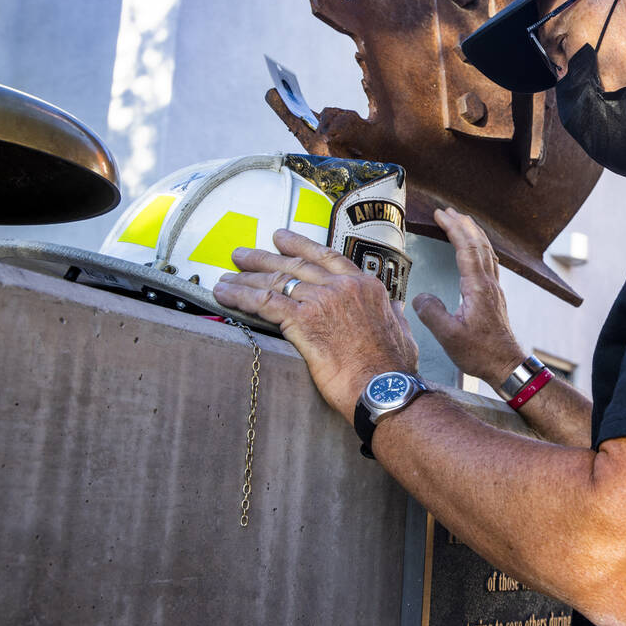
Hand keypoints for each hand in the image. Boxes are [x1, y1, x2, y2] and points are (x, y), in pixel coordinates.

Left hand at [212, 228, 418, 419]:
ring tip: (226, 277)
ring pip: (276, 281)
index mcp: (365, 286)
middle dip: (263, 258)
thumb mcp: (402, 333)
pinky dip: (240, 296)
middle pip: (294, 265)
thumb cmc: (393, 368)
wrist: (384, 388)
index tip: (281, 238)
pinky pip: (264, 302)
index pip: (326, 257)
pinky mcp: (302, 321)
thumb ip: (395, 316)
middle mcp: (342, 287)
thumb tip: (397, 309)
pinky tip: (223, 294)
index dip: (300, 244)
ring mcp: (321, 301)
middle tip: (242, 255)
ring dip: (246, 278)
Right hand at [412, 208, 525, 385]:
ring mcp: (494, 289)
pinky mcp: (494, 296)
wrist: (506, 364)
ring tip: (461, 222)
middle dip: (463, 224)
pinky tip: (476, 250)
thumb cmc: (480, 353)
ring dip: (473, 233)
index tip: (441, 215)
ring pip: (487, 251)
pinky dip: (480, 247)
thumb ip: (432, 314)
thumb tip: (420, 297)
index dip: (454, 229)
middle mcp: (488, 284)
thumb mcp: (449, 337)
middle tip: (447, 211)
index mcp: (477, 288)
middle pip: (479, 244)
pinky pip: (489, 261)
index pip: (466, 249)